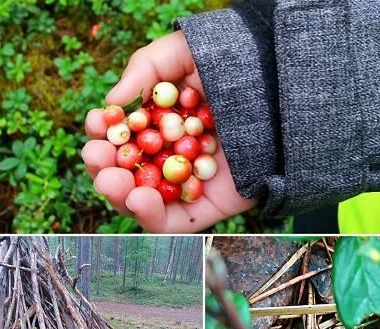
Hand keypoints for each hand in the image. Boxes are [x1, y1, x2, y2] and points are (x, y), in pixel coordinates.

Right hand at [82, 31, 255, 232]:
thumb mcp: (183, 54)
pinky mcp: (206, 207)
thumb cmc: (235, 65)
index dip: (103, 134)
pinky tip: (139, 200)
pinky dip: (151, 218)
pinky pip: (172, 224)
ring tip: (112, 181)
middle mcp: (169, 158)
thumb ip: (143, 70)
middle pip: (126, 174)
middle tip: (98, 157)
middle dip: (103, 168)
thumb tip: (112, 102)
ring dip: (119, 196)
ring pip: (142, 203)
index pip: (122, 139)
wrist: (281, 90)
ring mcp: (186, 185)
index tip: (98, 125)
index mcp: (160, 126)